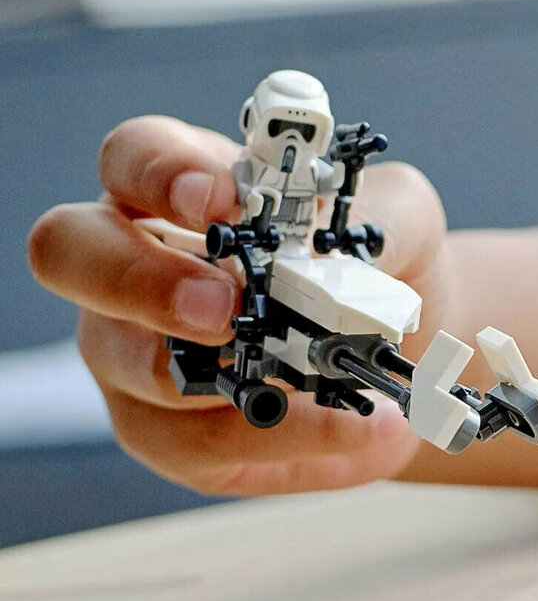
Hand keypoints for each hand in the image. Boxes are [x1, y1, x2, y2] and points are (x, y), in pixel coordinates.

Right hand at [26, 114, 450, 495]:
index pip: (133, 157)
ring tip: (323, 384)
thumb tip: (357, 250)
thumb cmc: (379, 263)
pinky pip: (200, 442)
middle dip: (141, 281)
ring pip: (133, 366)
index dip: (161, 172)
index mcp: (181, 190)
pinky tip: (357, 432)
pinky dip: (286, 438)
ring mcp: (135, 353)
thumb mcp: (401, 219)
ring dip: (229, 380)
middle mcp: (136, 264)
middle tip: (224, 308)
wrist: (404, 354)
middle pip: (71, 254)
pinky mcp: (171, 432)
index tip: (216, 198)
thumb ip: (383, 219)